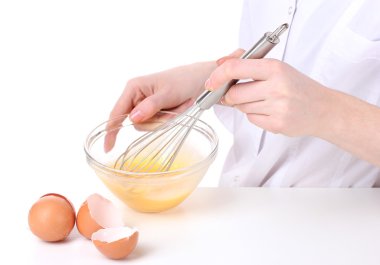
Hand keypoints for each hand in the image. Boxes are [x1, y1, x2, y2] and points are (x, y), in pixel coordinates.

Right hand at [104, 61, 215, 151]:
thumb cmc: (183, 81)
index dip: (112, 130)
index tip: (108, 148)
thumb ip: (150, 107)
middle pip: (137, 123)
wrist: (199, 79)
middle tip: (172, 111)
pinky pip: (156, 124)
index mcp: (133, 88)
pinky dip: (167, 120)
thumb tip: (132, 119)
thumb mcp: (168, 94)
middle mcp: (135, 97)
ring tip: (177, 107)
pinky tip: (176, 110)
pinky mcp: (153, 110)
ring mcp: (144, 105)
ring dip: (164, 120)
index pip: (117, 113)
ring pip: (148, 126)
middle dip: (156, 122)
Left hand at [205, 58, 329, 136]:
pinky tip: (270, 111)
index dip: (217, 76)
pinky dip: (255, 116)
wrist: (323, 108)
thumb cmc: (298, 87)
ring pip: (242, 108)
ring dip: (246, 105)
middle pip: (234, 94)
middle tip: (243, 94)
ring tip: (265, 101)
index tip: (210, 83)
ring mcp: (277, 107)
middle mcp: (276, 87)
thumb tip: (220, 64)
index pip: (235, 68)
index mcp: (274, 68)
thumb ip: (248, 66)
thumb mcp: (277, 69)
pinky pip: (251, 119)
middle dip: (232, 96)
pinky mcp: (277, 124)